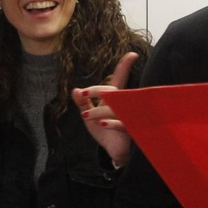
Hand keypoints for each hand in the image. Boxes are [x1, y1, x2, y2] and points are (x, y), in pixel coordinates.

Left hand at [72, 52, 139, 167]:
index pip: (119, 80)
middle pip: (113, 90)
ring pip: (116, 106)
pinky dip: (111, 123)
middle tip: (83, 94)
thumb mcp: (90, 117)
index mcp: (115, 99)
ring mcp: (129, 117)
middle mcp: (124, 105)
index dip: (125, 67)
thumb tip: (75, 90)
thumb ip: (83, 104)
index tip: (132, 55)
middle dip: (97, 90)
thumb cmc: (104, 131)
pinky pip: (123, 123)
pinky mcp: (131, 131)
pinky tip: (101, 124)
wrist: (114, 152)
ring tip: (86, 116)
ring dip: (99, 110)